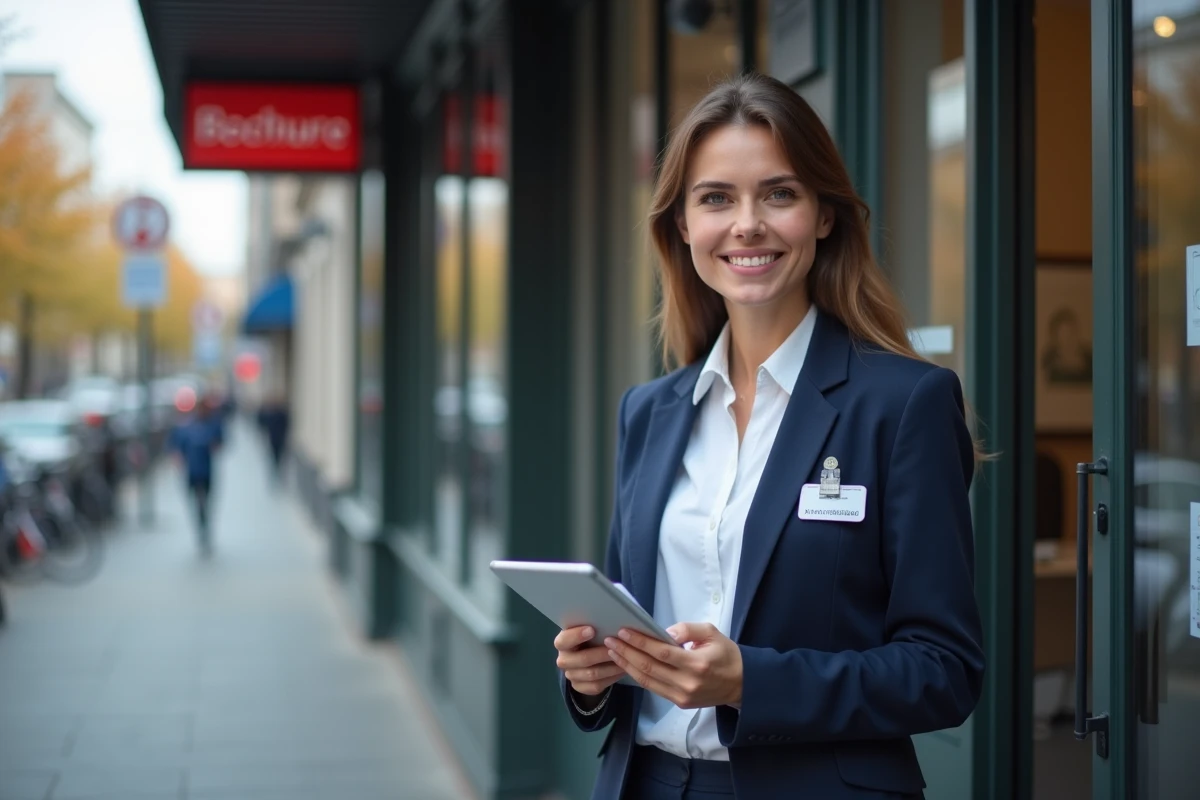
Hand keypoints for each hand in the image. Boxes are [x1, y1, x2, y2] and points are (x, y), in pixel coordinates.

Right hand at [555, 625, 624, 696]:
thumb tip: (609, 621)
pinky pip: (596, 686)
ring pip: (592, 674)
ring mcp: (571, 675)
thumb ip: (593, 626)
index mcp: (562, 642)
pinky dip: (611, 678)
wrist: (587, 658)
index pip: (564, 640)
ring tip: (625, 659)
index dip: (576, 636)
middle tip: (617, 647)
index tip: (592, 630)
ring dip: (610, 667)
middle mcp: (564, 660)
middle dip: (601, 654)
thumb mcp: (587, 629)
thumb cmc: (590, 638)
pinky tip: (622, 670)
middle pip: (582, 659)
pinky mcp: (580, 687)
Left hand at [606, 623, 742, 709]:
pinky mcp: (679, 703)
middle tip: (610, 640)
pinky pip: (654, 688)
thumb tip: (664, 632)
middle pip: (649, 668)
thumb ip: (687, 629)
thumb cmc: (726, 654)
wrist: (741, 684)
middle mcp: (687, 683)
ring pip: (647, 681)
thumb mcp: (712, 633)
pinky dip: (637, 676)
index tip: (623, 631)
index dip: (640, 642)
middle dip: (626, 653)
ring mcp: (682, 696)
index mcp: (697, 664)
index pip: (662, 653)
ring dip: (627, 665)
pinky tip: (627, 664)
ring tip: (613, 651)